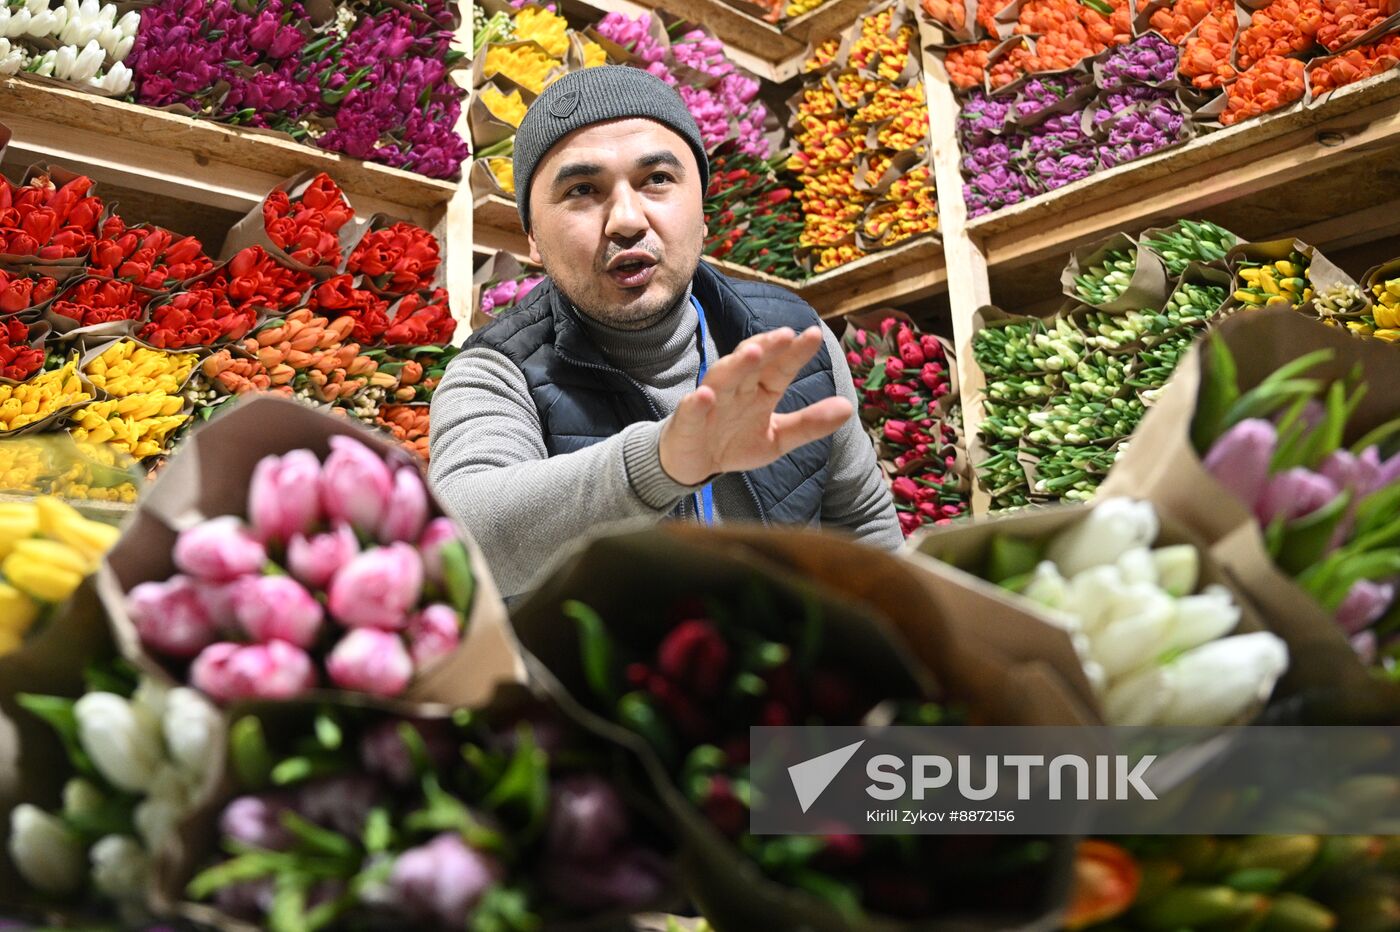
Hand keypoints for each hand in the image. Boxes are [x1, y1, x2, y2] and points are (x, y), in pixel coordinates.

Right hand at [658, 326, 852, 486]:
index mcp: (761, 390)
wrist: (694, 464)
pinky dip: (695, 403)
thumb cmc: (735, 443)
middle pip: (752, 363)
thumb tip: (848, 408)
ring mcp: (710, 402)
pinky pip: (691, 410)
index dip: (796, 353)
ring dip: (736, 364)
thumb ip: (810, 423)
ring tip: (753, 353)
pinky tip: (704, 396)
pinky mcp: (687, 421)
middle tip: (786, 334)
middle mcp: (737, 389)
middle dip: (768, 347)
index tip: (814, 335)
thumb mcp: (778, 438)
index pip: (781, 367)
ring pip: (723, 377)